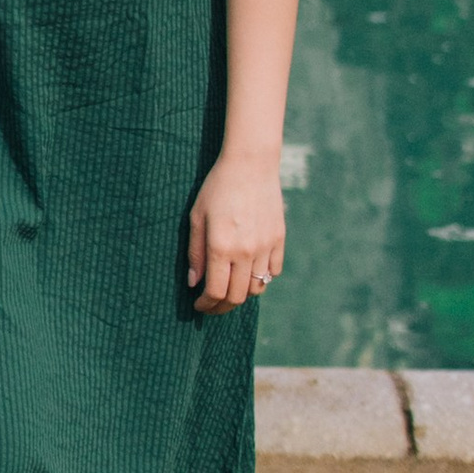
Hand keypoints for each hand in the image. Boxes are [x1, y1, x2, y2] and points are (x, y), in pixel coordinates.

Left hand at [186, 147, 284, 310]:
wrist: (251, 164)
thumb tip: (194, 283)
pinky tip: (248, 273)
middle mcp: (245, 252)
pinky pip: (273, 273)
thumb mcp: (196, 216)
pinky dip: (261, 279)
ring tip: (229, 290)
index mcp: (221, 246)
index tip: (198, 306)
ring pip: (256, 288)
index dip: (206, 305)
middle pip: (236, 297)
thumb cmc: (217, 188)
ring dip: (241, 295)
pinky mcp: (279, 241)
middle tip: (211, 306)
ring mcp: (265, 247)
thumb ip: (195, 252)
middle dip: (221, 307)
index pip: (215, 291)